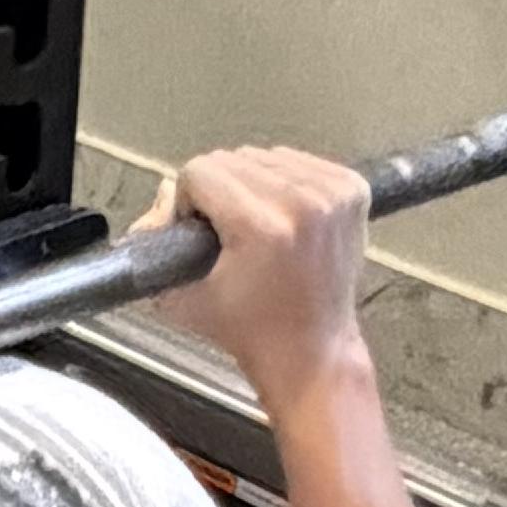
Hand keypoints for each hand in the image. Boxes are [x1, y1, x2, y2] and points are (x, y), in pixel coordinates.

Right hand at [146, 143, 373, 407]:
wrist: (312, 350)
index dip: (189, 203)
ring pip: (265, 156)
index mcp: (261, 227)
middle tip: (230, 235)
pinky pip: (299, 161)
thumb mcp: (179, 296)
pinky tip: (285, 218)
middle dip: (219, 192)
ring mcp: (334, 194)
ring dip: (252, 185)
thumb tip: (165, 189)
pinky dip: (284, 182)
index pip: (200, 171)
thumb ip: (153, 237)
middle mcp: (304, 203)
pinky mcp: (353, 189)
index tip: (201, 236)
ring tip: (259, 228)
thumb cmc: (247, 329)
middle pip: (232, 158)